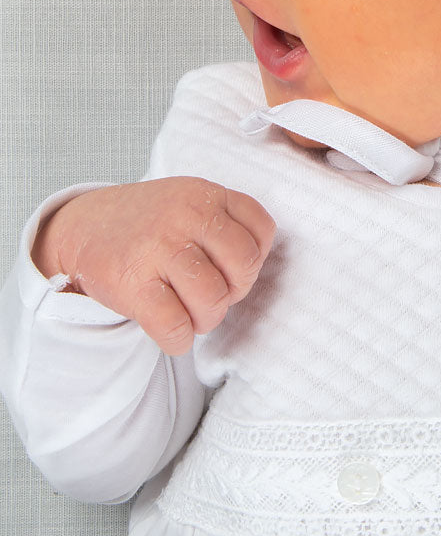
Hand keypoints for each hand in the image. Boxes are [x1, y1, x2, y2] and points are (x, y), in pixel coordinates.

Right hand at [31, 177, 275, 354]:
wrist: (82, 227)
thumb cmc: (150, 223)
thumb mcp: (191, 201)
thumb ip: (227, 222)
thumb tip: (253, 269)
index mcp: (206, 195)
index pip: (262, 229)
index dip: (256, 258)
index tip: (235, 269)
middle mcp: (186, 216)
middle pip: (244, 266)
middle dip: (237, 291)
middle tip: (216, 296)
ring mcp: (158, 248)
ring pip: (213, 299)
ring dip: (208, 319)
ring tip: (193, 315)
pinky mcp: (132, 284)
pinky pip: (175, 326)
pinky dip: (180, 340)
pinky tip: (174, 334)